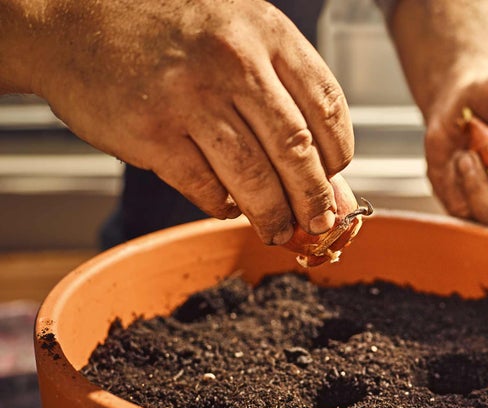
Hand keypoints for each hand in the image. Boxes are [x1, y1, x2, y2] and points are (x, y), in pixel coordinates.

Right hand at [25, 0, 353, 244]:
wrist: (73, 18)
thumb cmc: (167, 29)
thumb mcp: (238, 35)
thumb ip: (285, 95)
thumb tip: (330, 177)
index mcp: (266, 32)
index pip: (327, 107)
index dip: (338, 155)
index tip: (335, 177)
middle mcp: (233, 60)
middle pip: (296, 150)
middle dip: (314, 198)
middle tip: (320, 222)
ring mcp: (190, 97)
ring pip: (254, 178)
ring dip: (273, 215)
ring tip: (279, 231)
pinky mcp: (152, 132)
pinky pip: (205, 187)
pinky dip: (223, 205)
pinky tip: (228, 205)